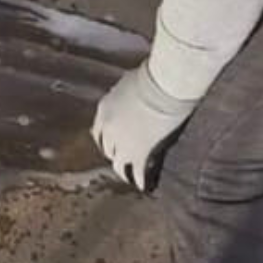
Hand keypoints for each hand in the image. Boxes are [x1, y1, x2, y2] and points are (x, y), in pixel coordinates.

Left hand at [91, 63, 197, 191]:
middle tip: (123, 159)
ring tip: (131, 177)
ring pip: (118, 164)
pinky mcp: (139, 153)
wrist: (163, 86)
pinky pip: (138, 172)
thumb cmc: (152, 76)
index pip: (99, 131)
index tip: (112, 142)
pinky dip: (141, 180)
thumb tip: (131, 95)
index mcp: (104, 110)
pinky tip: (145, 186)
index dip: (106, 138)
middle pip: (107, 148)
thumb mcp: (129, 83)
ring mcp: (122, 143)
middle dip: (114, 153)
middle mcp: (108, 129)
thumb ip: (125, 95)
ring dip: (124, 171)